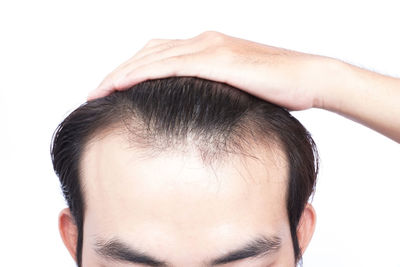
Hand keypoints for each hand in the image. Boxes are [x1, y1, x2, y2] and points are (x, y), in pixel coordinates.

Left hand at [88, 31, 334, 110]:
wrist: (309, 77)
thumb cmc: (279, 87)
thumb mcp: (240, 89)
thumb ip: (216, 92)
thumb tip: (199, 111)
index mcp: (208, 47)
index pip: (159, 55)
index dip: (132, 71)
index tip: (112, 89)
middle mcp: (205, 41)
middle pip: (149, 52)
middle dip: (118, 72)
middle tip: (95, 91)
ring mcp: (211, 48)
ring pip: (154, 56)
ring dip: (123, 72)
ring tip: (99, 90)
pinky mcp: (219, 59)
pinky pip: (172, 64)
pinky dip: (145, 72)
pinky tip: (124, 84)